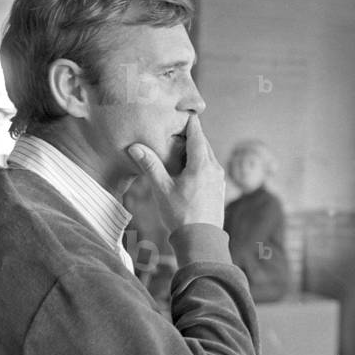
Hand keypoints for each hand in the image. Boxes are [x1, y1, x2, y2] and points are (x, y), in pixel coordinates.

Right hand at [127, 115, 225, 231]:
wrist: (201, 241)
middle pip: (204, 145)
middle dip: (193, 136)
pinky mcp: (219, 191)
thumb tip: (135, 147)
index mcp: (202, 165)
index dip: (191, 123)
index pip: (197, 136)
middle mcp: (214, 169)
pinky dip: (201, 164)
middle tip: (180, 128)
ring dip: (197, 151)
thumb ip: (150, 166)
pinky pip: (211, 170)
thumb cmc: (181, 215)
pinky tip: (191, 170)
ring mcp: (219, 181)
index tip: (186, 113)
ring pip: (209, 158)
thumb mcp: (162, 189)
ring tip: (183, 148)